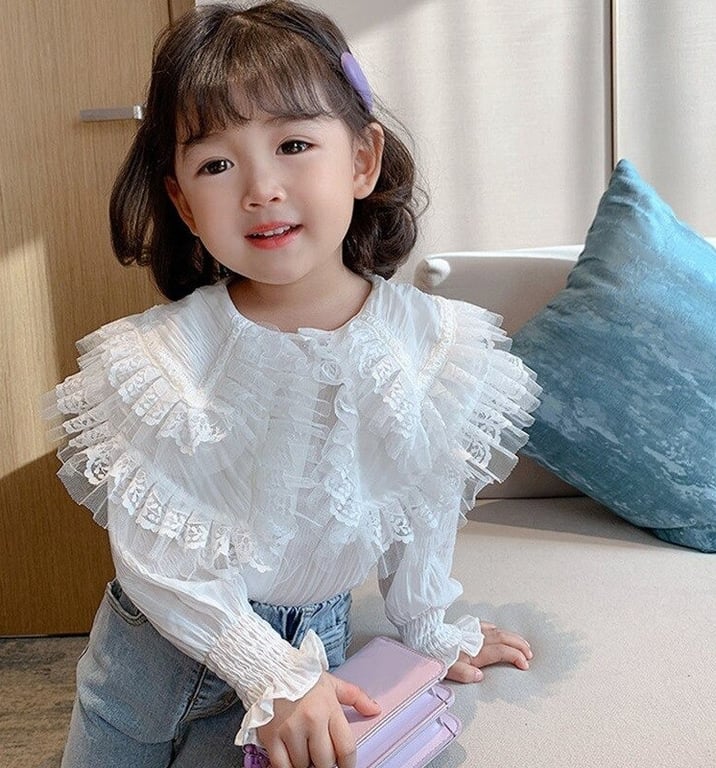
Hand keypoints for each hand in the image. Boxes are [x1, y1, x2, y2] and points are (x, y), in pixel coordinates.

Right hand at [257, 671, 380, 767]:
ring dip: (305, 763)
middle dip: (325, 763)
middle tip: (320, 755)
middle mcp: (312, 720)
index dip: (348, 765)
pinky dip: (287, 767)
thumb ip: (356, 697)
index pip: (346, 748)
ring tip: (303, 749)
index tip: (345, 767)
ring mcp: (290, 730)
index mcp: (329, 708)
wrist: (270, 668)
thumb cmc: (303, 678)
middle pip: (325, 762)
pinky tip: (290, 757)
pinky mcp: (271, 737)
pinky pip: (282, 767)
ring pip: (303, 766)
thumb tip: (375, 710)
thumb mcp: (332, 684)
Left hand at [445, 622, 532, 682]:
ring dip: (512, 637)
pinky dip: (497, 629)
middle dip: (519, 645)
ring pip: (498, 631)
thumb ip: (464, 673)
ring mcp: (473, 632)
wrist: (425, 637)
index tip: (525, 665)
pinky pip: (486, 626)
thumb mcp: (448, 669)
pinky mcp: (467, 628)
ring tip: (523, 643)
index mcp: (475, 651)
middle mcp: (477, 640)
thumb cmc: (437, 655)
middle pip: (503, 639)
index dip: (515, 656)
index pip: (501, 651)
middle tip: (530, 653)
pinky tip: (499, 631)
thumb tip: (479, 676)